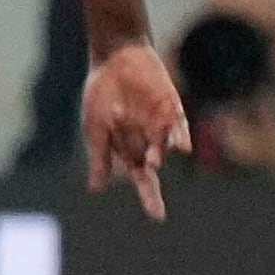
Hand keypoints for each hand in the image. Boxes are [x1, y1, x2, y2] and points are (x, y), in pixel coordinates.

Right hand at [78, 38, 190, 217]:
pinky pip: (178, 125)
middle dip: (152, 189)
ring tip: (152, 162)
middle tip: (155, 211)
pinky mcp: (171, 107)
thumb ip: (98, 157)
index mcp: (127, 145)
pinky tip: (180, 148)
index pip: (140, 176)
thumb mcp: (94, 128)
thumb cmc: (100, 93)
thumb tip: (95, 189)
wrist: (114, 58)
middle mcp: (146, 138)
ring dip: (159, 156)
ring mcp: (160, 123)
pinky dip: (179, 137)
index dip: (149, 195)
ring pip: (164, 147)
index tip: (158, 217)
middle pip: (153, 168)